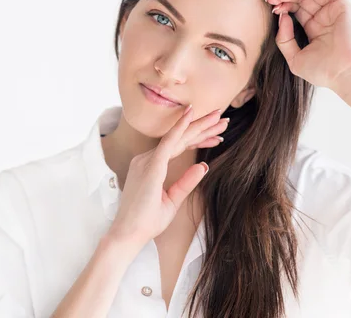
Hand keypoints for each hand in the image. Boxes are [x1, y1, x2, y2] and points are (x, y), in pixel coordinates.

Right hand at [107, 105, 228, 247]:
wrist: (128, 235)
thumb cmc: (146, 221)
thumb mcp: (172, 201)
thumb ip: (186, 182)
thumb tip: (203, 166)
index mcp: (150, 167)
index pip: (178, 147)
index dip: (198, 139)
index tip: (217, 134)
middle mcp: (146, 160)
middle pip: (180, 139)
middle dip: (202, 127)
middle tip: (222, 118)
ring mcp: (147, 161)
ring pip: (178, 138)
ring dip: (199, 126)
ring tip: (219, 117)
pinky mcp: (151, 166)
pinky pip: (168, 143)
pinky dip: (180, 128)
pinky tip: (190, 116)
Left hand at [265, 0, 350, 95]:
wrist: (344, 76)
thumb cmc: (323, 72)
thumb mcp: (294, 58)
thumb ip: (284, 39)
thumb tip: (282, 16)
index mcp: (313, 27)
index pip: (294, 7)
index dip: (281, 4)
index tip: (271, 8)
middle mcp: (323, 16)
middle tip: (272, 0)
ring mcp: (333, 10)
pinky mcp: (342, 5)